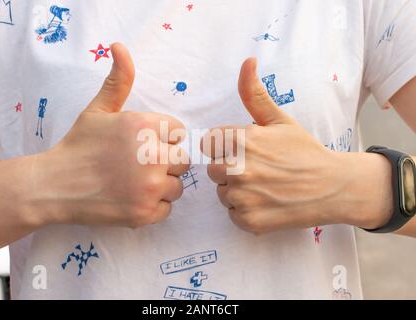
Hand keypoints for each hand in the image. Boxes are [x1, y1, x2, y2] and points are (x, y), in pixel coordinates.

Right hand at [34, 43, 189, 227]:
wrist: (55, 185)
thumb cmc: (79, 145)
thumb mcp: (98, 109)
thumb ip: (119, 81)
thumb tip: (119, 46)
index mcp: (145, 127)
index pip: (178, 132)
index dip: (162, 138)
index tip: (141, 145)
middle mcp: (153, 156)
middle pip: (182, 160)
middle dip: (164, 162)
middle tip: (137, 166)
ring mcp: (150, 188)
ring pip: (177, 186)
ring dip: (161, 186)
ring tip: (134, 183)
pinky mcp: (145, 214)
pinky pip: (166, 209)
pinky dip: (153, 207)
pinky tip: (131, 199)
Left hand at [202, 58, 389, 233]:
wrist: (333, 186)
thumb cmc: (304, 151)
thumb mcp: (279, 120)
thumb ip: (255, 93)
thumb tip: (247, 60)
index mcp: (242, 140)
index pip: (208, 143)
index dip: (225, 147)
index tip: (243, 151)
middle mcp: (238, 169)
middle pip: (213, 170)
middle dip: (229, 169)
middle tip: (258, 170)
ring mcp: (243, 197)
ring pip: (222, 194)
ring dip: (238, 192)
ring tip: (265, 187)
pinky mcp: (249, 221)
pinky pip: (233, 214)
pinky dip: (247, 212)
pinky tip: (267, 204)